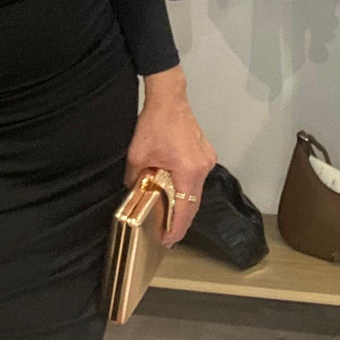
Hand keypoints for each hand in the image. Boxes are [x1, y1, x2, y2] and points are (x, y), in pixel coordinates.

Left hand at [124, 66, 215, 246]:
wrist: (169, 99)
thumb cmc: (155, 123)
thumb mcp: (138, 155)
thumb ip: (134, 177)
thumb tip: (132, 191)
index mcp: (188, 171)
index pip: (185, 209)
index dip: (177, 228)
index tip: (169, 240)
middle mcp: (202, 168)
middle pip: (194, 203)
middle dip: (182, 220)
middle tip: (169, 235)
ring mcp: (207, 160)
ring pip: (196, 190)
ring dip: (185, 204)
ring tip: (172, 218)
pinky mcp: (206, 153)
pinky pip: (197, 178)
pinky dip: (188, 188)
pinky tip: (177, 193)